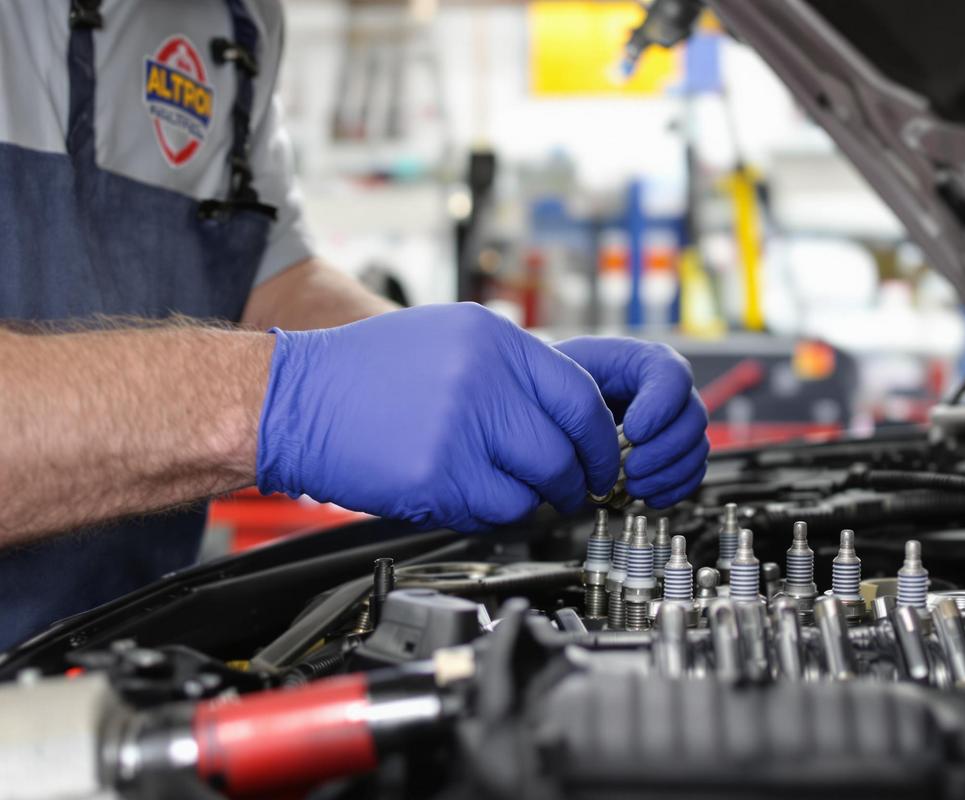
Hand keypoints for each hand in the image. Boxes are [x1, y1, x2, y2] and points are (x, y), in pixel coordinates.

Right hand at [256, 304, 619, 531]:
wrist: (292, 398)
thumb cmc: (366, 374)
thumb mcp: (449, 340)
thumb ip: (512, 371)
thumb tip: (571, 417)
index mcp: (493, 338)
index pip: (580, 395)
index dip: (601, 438)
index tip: (601, 459)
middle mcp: (483, 377)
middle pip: (566, 448)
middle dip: (576, 480)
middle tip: (570, 490)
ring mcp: (459, 427)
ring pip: (534, 487)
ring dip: (530, 500)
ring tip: (504, 490)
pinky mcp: (435, 475)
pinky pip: (492, 511)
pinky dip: (490, 515)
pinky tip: (465, 496)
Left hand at [554, 337, 708, 507]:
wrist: (556, 405)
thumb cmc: (560, 382)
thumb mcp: (563, 370)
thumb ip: (580, 390)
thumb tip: (596, 428)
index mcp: (645, 361)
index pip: (674, 375)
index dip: (661, 406)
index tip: (634, 431)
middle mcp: (668, 391)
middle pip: (693, 417)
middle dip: (663, 450)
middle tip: (631, 467)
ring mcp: (675, 422)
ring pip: (696, 448)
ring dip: (667, 473)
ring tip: (633, 485)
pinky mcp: (675, 451)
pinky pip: (692, 472)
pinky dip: (673, 488)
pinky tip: (647, 496)